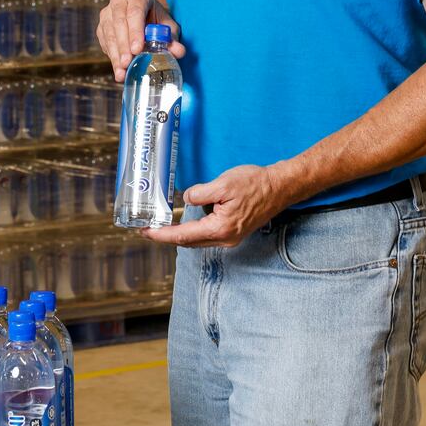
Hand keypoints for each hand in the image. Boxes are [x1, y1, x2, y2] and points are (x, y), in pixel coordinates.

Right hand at [96, 0, 185, 81]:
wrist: (145, 15)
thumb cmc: (157, 19)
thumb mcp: (167, 26)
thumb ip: (172, 38)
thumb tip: (179, 52)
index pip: (135, 12)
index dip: (135, 31)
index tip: (137, 49)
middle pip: (119, 23)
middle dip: (123, 45)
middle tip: (127, 63)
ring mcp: (107, 12)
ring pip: (109, 33)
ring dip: (115, 54)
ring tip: (121, 71)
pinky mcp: (101, 25)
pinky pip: (104, 41)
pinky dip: (111, 56)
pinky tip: (118, 68)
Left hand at [143, 164, 293, 248]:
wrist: (280, 187)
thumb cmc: (255, 184)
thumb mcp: (222, 184)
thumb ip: (199, 193)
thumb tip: (186, 199)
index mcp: (219, 229)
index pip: (182, 235)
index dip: (161, 235)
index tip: (145, 232)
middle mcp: (224, 239)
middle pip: (188, 241)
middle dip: (166, 236)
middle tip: (147, 229)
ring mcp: (230, 238)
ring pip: (197, 239)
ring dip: (179, 233)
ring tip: (160, 226)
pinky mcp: (234, 232)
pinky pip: (207, 234)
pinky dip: (193, 229)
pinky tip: (185, 221)